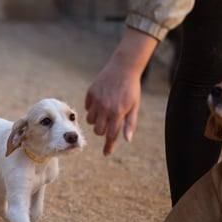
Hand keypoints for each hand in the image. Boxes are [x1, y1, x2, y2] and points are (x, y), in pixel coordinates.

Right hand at [85, 28, 157, 155]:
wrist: (124, 68)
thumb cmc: (131, 89)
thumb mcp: (134, 107)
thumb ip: (129, 124)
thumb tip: (127, 140)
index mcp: (118, 113)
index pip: (111, 135)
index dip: (109, 146)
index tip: (106, 154)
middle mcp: (105, 108)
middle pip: (98, 130)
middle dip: (102, 130)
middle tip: (109, 123)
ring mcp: (96, 100)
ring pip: (90, 121)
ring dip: (96, 120)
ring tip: (104, 111)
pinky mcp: (90, 93)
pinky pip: (87, 108)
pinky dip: (92, 108)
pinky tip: (100, 100)